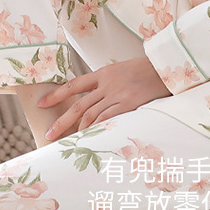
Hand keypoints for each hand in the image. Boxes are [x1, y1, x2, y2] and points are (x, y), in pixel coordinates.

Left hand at [38, 56, 170, 139]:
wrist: (167, 66)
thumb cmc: (148, 70)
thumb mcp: (124, 70)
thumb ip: (109, 82)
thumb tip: (98, 96)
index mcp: (104, 73)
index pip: (74, 85)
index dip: (56, 95)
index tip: (41, 104)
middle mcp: (107, 84)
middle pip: (78, 106)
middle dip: (61, 122)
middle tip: (49, 135)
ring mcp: (117, 94)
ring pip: (91, 116)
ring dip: (78, 131)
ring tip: (70, 143)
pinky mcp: (128, 104)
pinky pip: (107, 119)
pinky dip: (96, 130)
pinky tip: (90, 139)